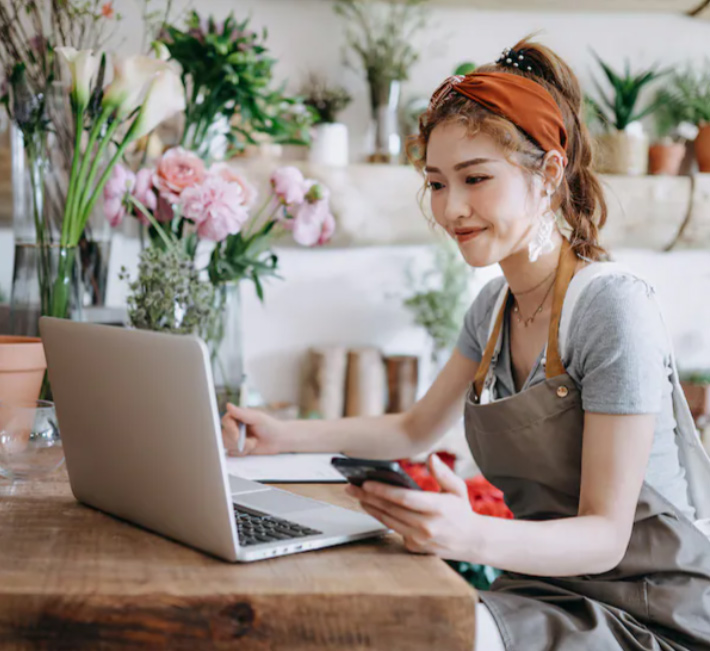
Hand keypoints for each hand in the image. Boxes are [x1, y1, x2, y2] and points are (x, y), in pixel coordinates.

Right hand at [220, 404, 285, 456]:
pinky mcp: (236, 447)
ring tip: (254, 442)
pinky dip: (242, 452)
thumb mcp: (257, 418)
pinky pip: (232, 453)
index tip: (237, 436)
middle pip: (224, 435)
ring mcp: (234, 437)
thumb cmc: (269, 426)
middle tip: (253, 440)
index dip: (230, 430)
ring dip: (242, 447)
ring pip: (227, 445)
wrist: (278, 440)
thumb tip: (228, 405)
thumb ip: (241, 413)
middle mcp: (233, 426)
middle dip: (239, 441)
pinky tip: (251, 448)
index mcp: (237, 416)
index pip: (225, 421)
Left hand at [345, 454, 479, 558]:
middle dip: (368, 496)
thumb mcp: (458, 489)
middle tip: (352, 486)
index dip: (383, 491)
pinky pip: (393, 530)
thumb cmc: (461, 512)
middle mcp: (427, 526)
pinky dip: (381, 518)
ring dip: (370, 507)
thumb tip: (431, 457)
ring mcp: (420, 539)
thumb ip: (443, 474)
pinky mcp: (414, 547)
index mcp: (438, 509)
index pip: (404, 499)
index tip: (367, 482)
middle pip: (390, 510)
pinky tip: (372, 507)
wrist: (471, 542)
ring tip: (357, 495)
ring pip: (388, 521)